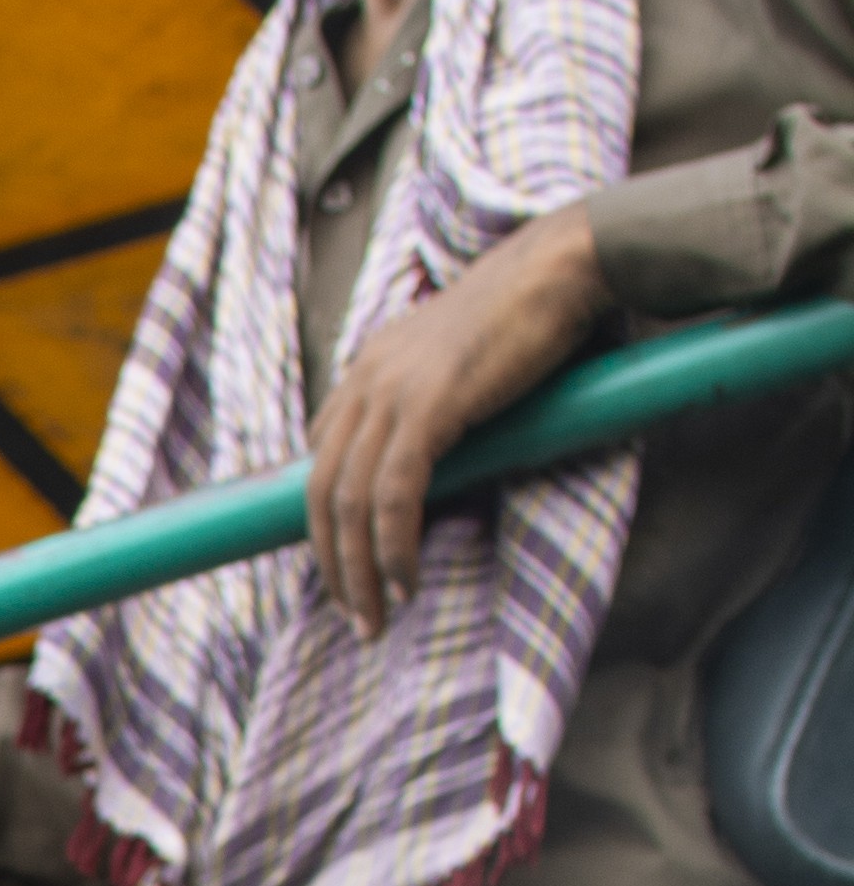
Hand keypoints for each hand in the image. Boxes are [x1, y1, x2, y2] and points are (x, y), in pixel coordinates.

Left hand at [306, 207, 604, 639]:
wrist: (564, 267)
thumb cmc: (532, 318)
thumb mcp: (459, 364)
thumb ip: (432, 406)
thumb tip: (439, 469)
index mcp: (367, 366)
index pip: (322, 458)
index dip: (327, 523)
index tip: (346, 570)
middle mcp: (366, 377)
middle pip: (321, 490)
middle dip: (332, 563)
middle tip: (354, 616)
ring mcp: (391, 389)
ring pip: (350, 502)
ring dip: (359, 572)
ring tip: (377, 618)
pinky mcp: (427, 405)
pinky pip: (393, 494)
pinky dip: (393, 546)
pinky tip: (405, 581)